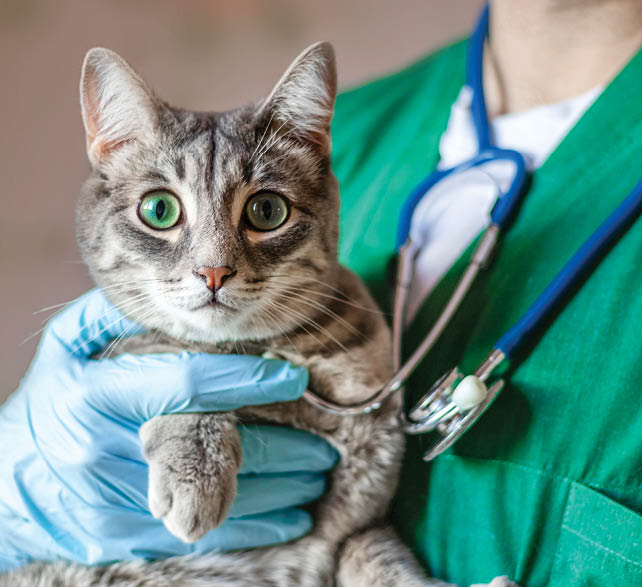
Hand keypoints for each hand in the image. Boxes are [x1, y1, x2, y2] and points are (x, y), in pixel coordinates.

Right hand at [0, 290, 337, 570]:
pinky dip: (250, 527)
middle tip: (325, 444)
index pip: (188, 383)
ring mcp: (115, 503)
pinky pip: (199, 534)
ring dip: (277, 491)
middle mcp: (109, 450)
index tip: (293, 378)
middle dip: (282, 449)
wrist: (5, 488)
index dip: (246, 379)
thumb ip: (108, 317)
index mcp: (98, 395)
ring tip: (316, 478)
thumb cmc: (45, 405)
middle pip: (216, 450)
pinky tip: (288, 518)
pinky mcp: (121, 539)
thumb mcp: (66, 351)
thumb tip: (160, 293)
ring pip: (218, 500)